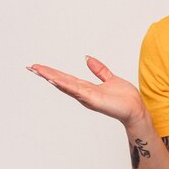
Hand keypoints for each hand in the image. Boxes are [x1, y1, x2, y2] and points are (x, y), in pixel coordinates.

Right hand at [27, 56, 147, 127]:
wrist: (136, 109)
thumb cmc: (125, 98)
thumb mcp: (109, 79)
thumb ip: (99, 70)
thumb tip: (88, 58)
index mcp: (86, 87)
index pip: (66, 78)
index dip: (52, 72)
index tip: (39, 67)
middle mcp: (84, 93)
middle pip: (61, 81)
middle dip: (46, 74)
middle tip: (31, 67)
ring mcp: (87, 97)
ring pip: (66, 85)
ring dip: (52, 78)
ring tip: (38, 71)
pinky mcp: (93, 100)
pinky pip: (77, 90)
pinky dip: (66, 85)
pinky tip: (56, 79)